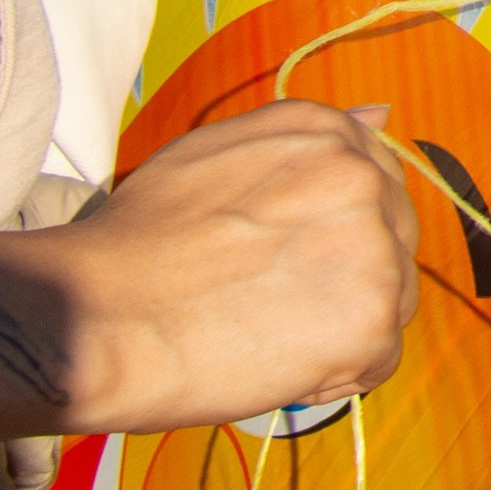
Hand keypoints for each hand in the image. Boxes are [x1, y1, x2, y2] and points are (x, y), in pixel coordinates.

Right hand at [36, 102, 415, 436]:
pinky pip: (379, 359)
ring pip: (392, 298)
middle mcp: (361, 179)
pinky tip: (280, 368)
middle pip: (392, 239)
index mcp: (326, 133)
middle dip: (346, 276)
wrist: (97, 315)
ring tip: (268, 335)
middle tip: (272, 303)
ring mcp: (372, 249)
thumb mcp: (215, 150)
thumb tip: (384, 114)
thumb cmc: (139, 239)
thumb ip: (309, 136)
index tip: (292, 256)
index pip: (375, 180)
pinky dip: (336, 375)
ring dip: (343, 325)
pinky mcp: (369, 322)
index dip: (335, 229)